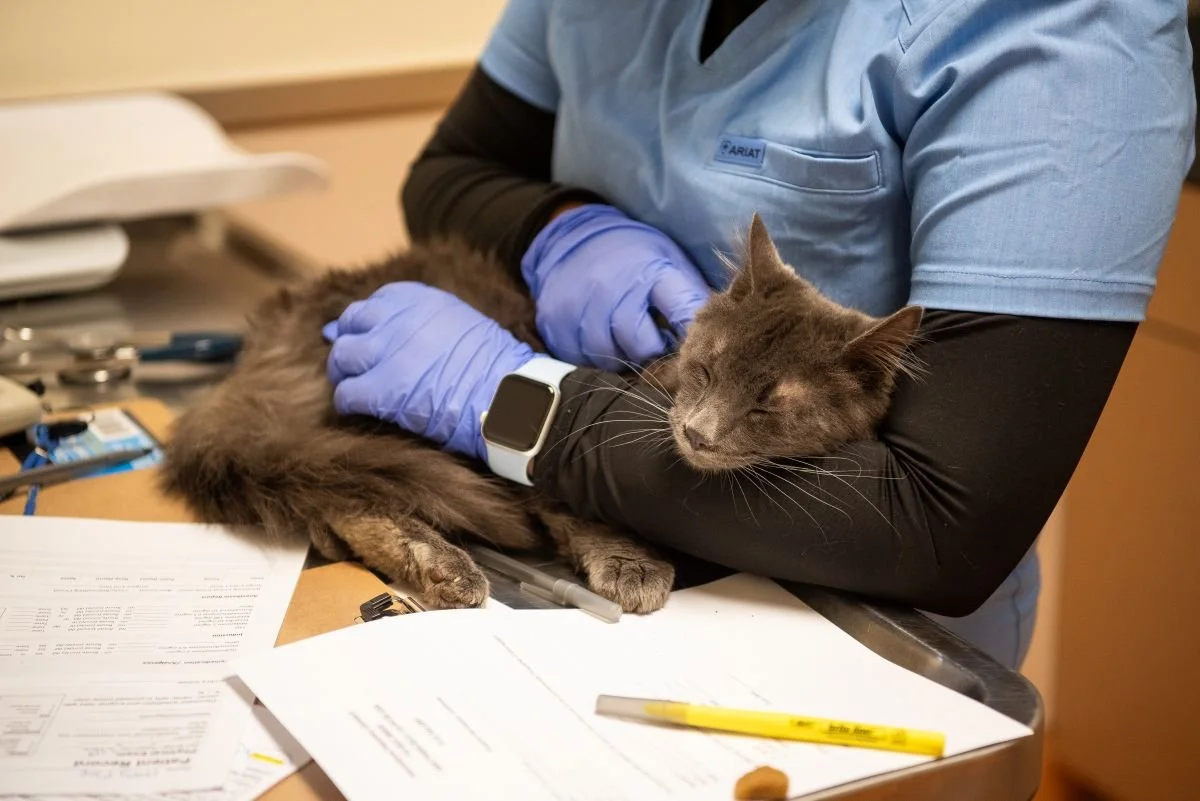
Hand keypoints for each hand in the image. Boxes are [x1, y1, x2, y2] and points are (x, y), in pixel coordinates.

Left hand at [324, 282, 533, 459]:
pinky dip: (348, 403)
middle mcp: (397, 320)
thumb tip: (389, 329)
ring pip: (341, 358)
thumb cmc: (494, 365)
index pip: (373, 303)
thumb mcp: (461, 322)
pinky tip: (362, 410)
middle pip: (350, 326)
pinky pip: (345, 394)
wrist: (508, 395)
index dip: (366, 324)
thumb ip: (424, 321)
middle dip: (350, 345)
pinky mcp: (380, 391)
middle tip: (357, 366)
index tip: (368, 339)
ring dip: (345, 374)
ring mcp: (386, 354)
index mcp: (420, 300)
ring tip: (358, 388)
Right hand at [521, 203, 711, 368]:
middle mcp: (613, 289)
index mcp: (651, 271)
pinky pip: (584, 358)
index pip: (682, 313)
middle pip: (643, 346)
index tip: (694, 346)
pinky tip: (604, 337)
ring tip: (628, 338)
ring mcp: (581, 308)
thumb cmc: (633, 254)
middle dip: (655, 352)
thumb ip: (689, 296)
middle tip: (657, 345)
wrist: (574, 236)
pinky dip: (598, 355)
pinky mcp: (558, 324)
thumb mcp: (668, 261)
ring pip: (612, 358)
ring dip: (625, 356)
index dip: (693, 337)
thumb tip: (717, 334)